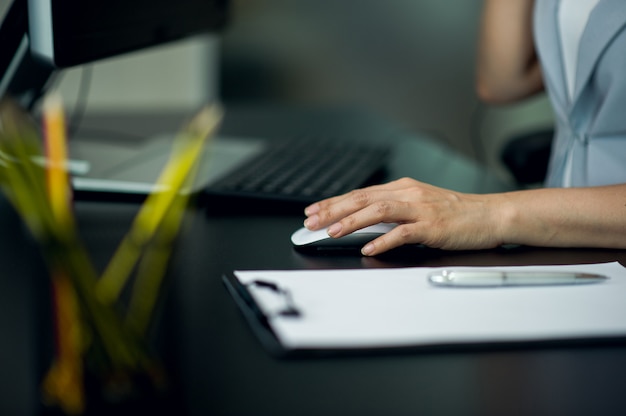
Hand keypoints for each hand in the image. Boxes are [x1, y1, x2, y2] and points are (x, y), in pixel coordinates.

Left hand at [303, 177, 505, 254]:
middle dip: (334, 210)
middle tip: (312, 222)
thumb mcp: (419, 206)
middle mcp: (408, 194)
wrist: (490, 215)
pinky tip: (368, 248)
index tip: (314, 211)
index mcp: (403, 188)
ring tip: (333, 232)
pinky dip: (384, 240)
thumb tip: (362, 224)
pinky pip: (403, 233)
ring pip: (379, 211)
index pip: (360, 193)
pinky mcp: (433, 226)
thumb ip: (392, 212)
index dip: (334, 202)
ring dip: (352, 222)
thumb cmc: (455, 213)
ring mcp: (421, 209)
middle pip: (363, 199)